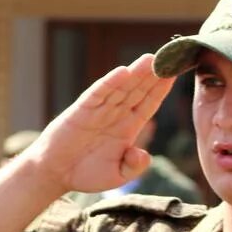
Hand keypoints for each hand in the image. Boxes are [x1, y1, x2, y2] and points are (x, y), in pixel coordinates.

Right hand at [24, 54, 173, 193]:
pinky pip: (98, 94)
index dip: (161, 89)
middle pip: (138, 90)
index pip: (149, 103)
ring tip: (150, 58)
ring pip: (121, 88)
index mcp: (127, 127)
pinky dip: (109, 83)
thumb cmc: (86, 173)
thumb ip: (134, 167)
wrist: (56, 174)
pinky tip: (123, 72)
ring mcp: (99, 111)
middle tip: (169, 56)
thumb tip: (144, 154)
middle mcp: (115, 115)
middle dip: (153, 74)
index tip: (176, 74)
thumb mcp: (117, 176)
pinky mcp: (81, 111)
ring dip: (135, 73)